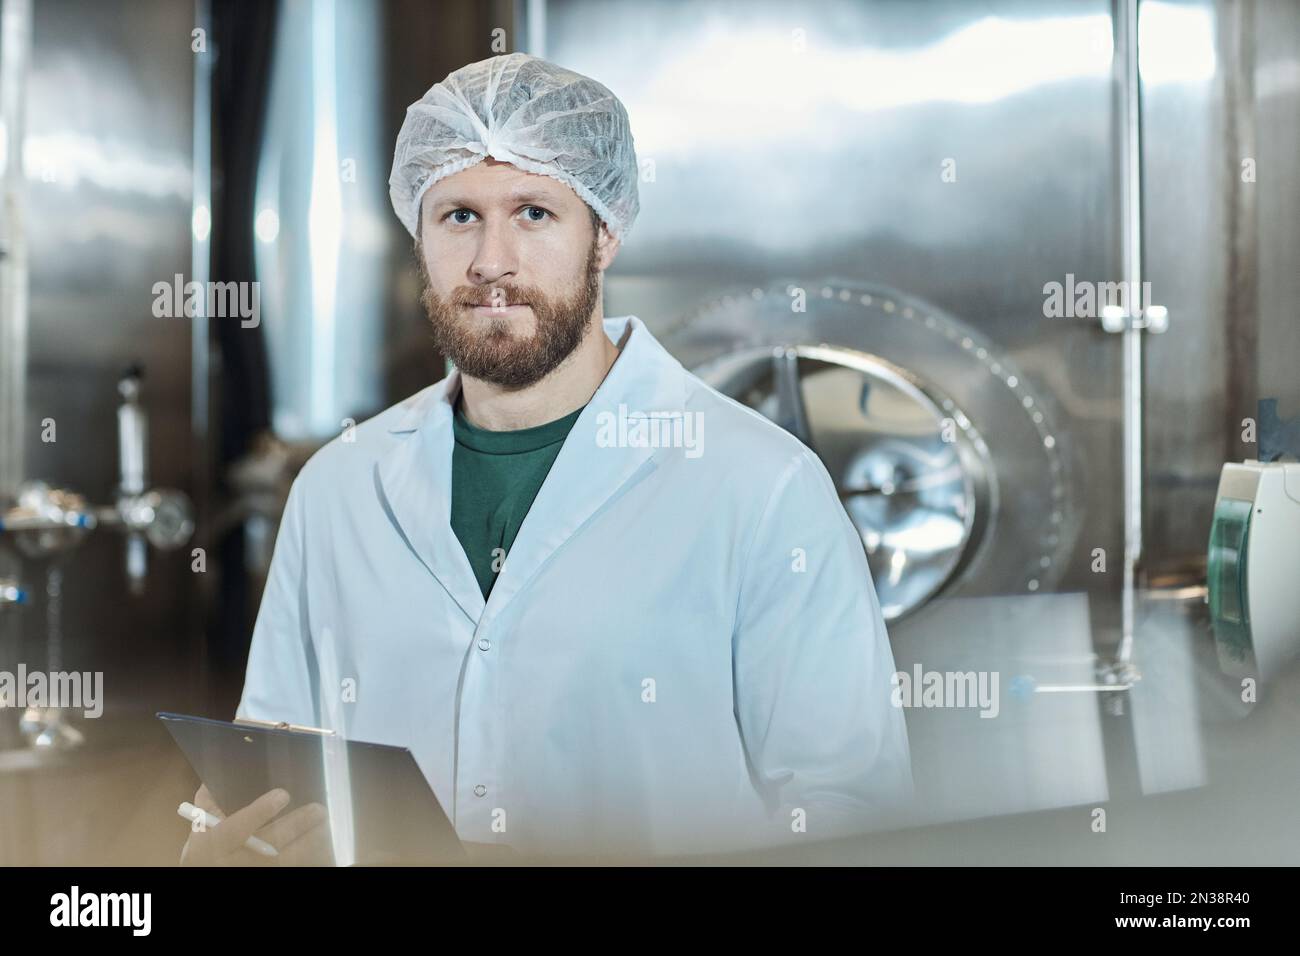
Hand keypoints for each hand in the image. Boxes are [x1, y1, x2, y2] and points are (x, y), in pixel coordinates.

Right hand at [179, 784, 333, 865]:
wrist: (209, 874)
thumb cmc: (208, 848)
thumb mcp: (203, 829)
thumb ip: (209, 804)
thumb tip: (213, 778)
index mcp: (217, 843)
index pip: (236, 828)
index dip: (260, 812)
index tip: (283, 794)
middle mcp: (237, 861)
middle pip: (271, 845)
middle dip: (298, 825)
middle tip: (318, 809)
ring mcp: (256, 872)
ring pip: (288, 860)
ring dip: (310, 842)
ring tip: (323, 825)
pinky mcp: (270, 877)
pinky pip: (295, 868)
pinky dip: (311, 858)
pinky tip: (322, 844)